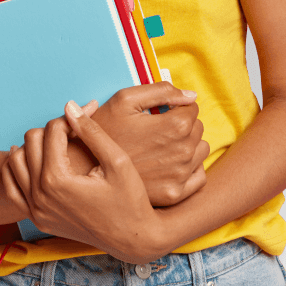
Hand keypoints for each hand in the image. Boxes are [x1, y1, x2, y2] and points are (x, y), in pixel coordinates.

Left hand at [2, 101, 163, 262]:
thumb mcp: (117, 161)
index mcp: (57, 181)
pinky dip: (18, 169)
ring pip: (15, 160)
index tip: (92, 112)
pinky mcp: (37, 219)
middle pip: (31, 140)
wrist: (133, 239)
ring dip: (35, 146)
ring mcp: (35, 210)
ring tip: (60, 143)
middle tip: (78, 129)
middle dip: (55, 128)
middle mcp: (40, 197)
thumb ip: (90, 131)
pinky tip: (36, 161)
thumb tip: (69, 106)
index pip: (53, 130)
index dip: (73, 115)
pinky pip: (11, 188)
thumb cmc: (130, 200)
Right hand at [75, 82, 209, 205]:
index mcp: (175, 126)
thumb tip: (191, 95)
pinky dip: (189, 168)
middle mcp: (183, 153)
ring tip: (162, 146)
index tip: (160, 112)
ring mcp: (180, 176)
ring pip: (200, 151)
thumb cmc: (104, 130)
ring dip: (187, 145)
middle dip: (182, 124)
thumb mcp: (125, 99)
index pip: (192, 108)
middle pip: (197, 129)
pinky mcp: (175, 195)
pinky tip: (168, 164)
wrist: (85, 168)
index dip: (176, 106)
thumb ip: (162, 90)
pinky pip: (198, 176)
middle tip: (157, 128)